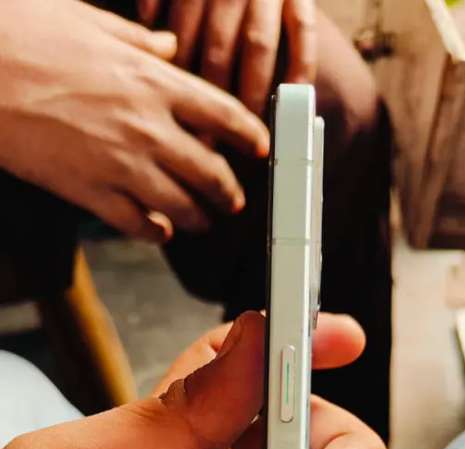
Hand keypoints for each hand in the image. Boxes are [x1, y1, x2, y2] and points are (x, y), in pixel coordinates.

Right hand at [0, 0, 268, 240]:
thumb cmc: (25, 35)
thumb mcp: (90, 21)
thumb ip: (137, 40)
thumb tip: (166, 47)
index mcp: (153, 81)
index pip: (223, 114)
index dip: (250, 136)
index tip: (260, 148)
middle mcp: (147, 127)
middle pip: (210, 171)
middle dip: (228, 190)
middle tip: (233, 199)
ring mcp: (121, 164)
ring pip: (180, 205)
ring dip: (197, 218)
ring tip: (202, 221)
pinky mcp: (90, 192)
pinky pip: (137, 224)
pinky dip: (155, 232)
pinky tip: (160, 232)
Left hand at [140, 0, 316, 114]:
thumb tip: (146, 21)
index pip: (183, 34)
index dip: (179, 79)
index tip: (175, 120)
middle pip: (219, 46)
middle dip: (212, 98)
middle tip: (208, 141)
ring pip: (258, 46)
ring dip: (252, 92)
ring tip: (247, 131)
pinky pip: (303, 34)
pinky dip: (299, 67)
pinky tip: (291, 97)